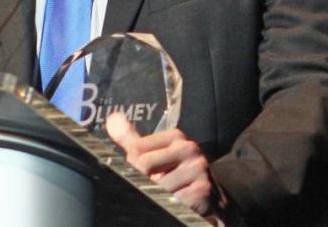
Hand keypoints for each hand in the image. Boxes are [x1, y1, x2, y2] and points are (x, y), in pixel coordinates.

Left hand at [106, 113, 223, 223]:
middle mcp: (189, 148)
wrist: (215, 205)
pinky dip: (170, 209)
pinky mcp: (204, 191)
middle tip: (157, 190)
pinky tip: (179, 207)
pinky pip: (171, 202)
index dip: (133, 168)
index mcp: (176, 137)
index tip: (147, 176)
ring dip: (158, 199)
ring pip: (156, 187)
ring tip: (169, 199)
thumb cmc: (179, 181)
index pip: (135, 150)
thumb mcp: (156, 159)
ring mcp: (198, 169)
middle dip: (144, 184)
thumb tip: (112, 119)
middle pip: (143, 167)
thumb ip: (133, 142)